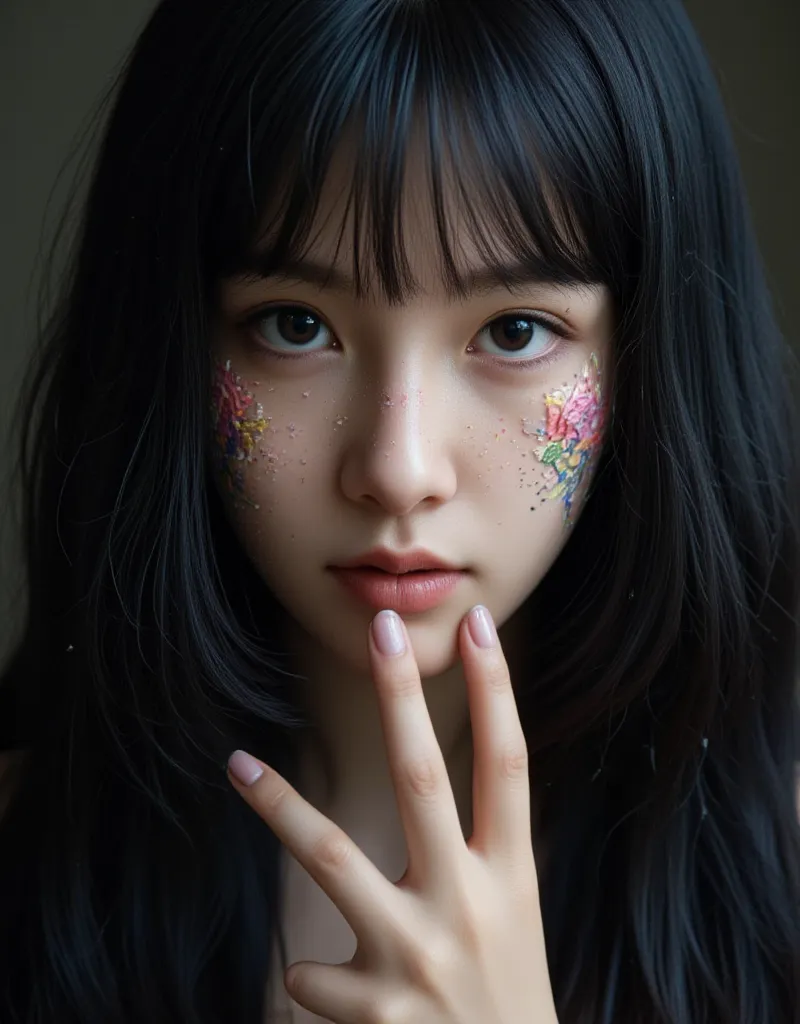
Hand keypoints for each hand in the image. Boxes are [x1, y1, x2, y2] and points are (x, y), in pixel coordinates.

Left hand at [226, 604, 558, 1023]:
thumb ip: (477, 853)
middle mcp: (469, 904)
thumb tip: (428, 780)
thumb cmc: (507, 993)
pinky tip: (331, 990)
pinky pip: (314, 973)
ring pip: (332, 854)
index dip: (496, 690)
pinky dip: (315, 975)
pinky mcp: (378, 1010)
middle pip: (425, 778)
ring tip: (237, 764)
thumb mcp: (511, 914)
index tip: (476, 624)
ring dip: (279, 805)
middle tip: (380, 627)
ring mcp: (420, 955)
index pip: (508, 763)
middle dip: (402, 696)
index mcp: (512, 876)